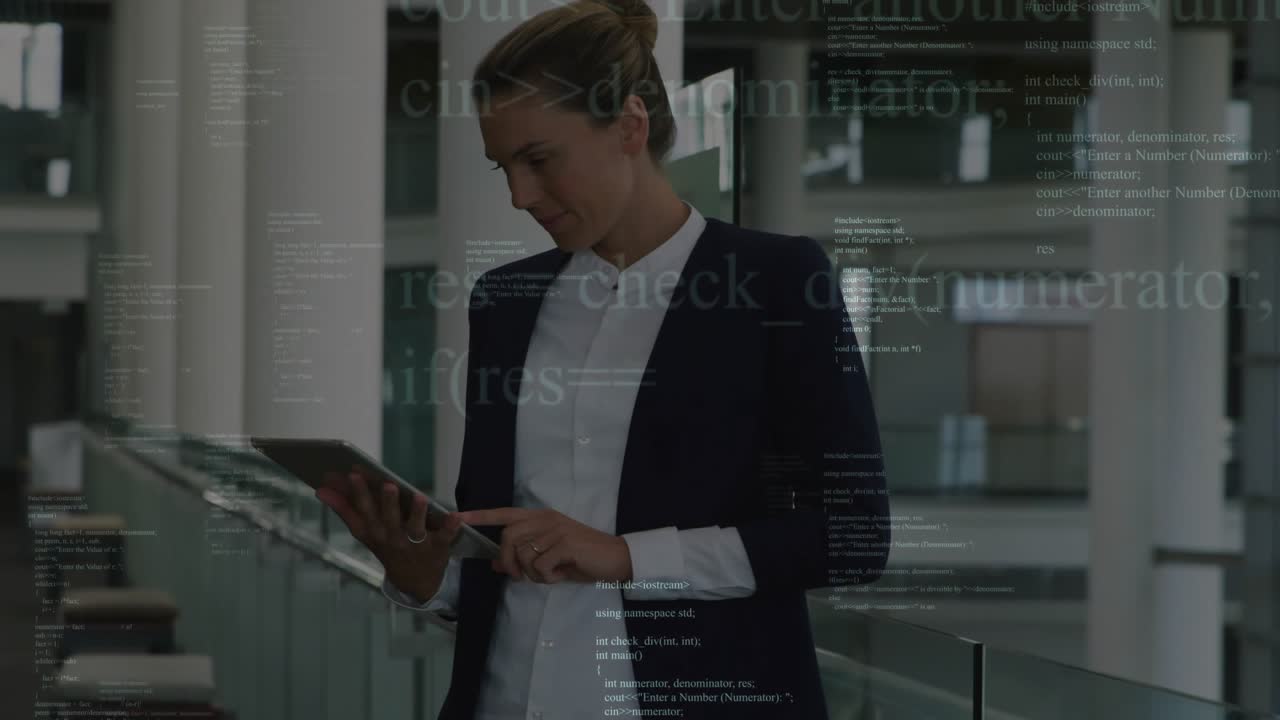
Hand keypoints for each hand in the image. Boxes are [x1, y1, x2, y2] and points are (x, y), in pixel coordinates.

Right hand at [315, 466, 461, 600]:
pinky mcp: (438, 548)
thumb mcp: (365, 532)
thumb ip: (344, 510)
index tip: (353, 474)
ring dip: (418, 513)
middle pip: (389, 519)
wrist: (415, 582)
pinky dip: (450, 528)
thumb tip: (320, 489)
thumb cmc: (387, 546)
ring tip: (420, 497)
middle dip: (387, 503)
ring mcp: (416, 545)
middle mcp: (393, 539)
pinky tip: (455, 515)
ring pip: (416, 528)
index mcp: (375, 532)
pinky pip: (445, 537)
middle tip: (387, 484)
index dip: (358, 494)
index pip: (364, 512)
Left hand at [456, 507, 631, 584]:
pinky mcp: (565, 544)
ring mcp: (556, 530)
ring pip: (523, 555)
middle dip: (508, 562)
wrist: (616, 558)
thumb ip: (523, 558)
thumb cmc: (582, 558)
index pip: (505, 514)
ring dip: (533, 574)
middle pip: (508, 538)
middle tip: (521, 577)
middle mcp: (546, 519)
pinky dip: (548, 578)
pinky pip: (540, 567)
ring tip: (551, 574)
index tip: (457, 517)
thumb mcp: (550, 558)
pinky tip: (562, 574)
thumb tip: (496, 565)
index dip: (480, 516)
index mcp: (541, 518)